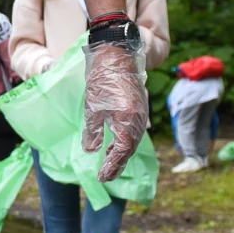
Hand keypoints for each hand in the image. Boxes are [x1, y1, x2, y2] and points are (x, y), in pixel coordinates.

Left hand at [82, 35, 148, 182]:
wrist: (117, 54)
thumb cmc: (102, 80)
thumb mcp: (93, 108)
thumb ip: (93, 131)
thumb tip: (92, 150)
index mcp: (128, 121)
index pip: (121, 152)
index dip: (112, 166)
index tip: (102, 178)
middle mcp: (138, 120)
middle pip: (129, 149)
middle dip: (117, 163)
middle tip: (105, 176)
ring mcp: (141, 113)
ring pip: (133, 140)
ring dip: (122, 153)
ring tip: (109, 163)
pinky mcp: (139, 107)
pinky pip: (134, 130)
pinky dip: (125, 140)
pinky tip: (115, 144)